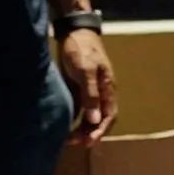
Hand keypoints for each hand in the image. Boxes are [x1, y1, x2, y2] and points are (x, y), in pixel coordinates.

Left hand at [58, 29, 117, 145]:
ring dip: (81, 128)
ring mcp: (88, 90)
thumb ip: (90, 95)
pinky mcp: (77, 88)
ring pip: (89, 116)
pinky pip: (79, 109)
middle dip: (90, 133)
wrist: (73, 31)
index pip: (109, 115)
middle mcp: (100, 92)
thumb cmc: (82, 48)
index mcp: (107, 88)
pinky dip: (74, 120)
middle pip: (99, 119)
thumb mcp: (86, 71)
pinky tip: (64, 126)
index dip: (101, 131)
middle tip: (75, 144)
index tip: (89, 142)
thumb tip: (95, 120)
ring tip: (69, 139)